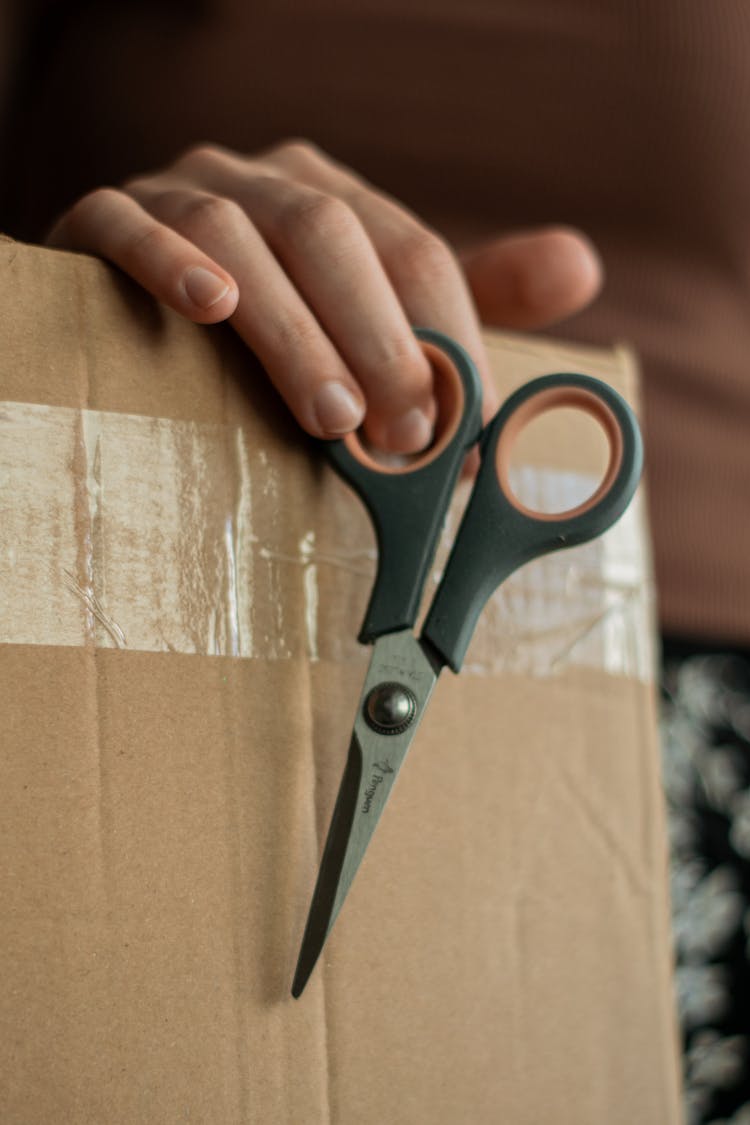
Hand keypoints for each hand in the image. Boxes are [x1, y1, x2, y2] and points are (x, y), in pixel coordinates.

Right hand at [47, 140, 601, 451]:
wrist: (136, 298)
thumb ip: (468, 294)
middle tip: (406, 437)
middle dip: (378, 339)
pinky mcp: (100, 218)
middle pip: (329, 233)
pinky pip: (127, 224)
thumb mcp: (375, 312)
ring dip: (292, 328)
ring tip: (330, 417)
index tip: (466, 432)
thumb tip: (581, 266)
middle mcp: (259, 179)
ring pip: (238, 235)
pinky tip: (207, 308)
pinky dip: (168, 261)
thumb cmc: (275, 323)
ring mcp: (176, 190)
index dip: (445, 339)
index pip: (409, 250)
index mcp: (332, 196)